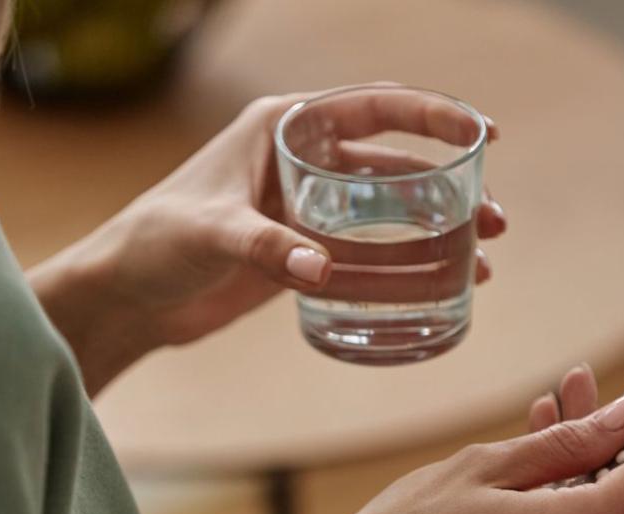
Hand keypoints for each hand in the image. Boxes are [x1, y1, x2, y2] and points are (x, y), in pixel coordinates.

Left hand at [29, 84, 505, 394]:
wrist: (127, 296)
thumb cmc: (154, 244)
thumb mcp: (207, 234)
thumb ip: (263, 247)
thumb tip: (320, 272)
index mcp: (280, 127)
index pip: (372, 107)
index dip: (433, 115)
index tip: (483, 134)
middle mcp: (299, 159)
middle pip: (392, 162)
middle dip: (450, 184)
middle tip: (496, 217)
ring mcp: (303, 206)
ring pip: (387, 209)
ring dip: (437, 227)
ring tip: (484, 255)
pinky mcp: (300, 249)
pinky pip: (367, 249)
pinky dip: (405, 263)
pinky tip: (441, 283)